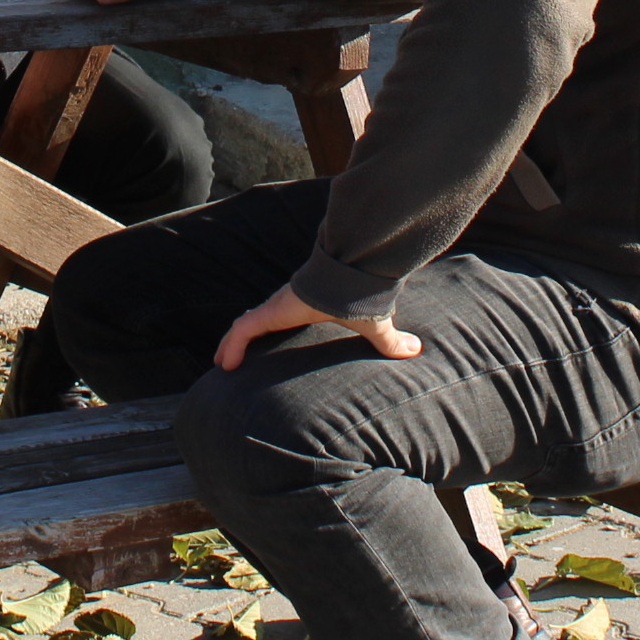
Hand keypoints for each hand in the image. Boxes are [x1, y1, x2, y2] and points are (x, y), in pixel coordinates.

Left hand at [213, 284, 422, 369]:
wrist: (354, 276)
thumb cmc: (362, 298)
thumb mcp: (375, 326)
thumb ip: (390, 340)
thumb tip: (417, 350)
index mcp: (306, 308)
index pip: (281, 319)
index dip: (268, 330)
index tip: (261, 348)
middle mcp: (287, 304)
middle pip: (257, 321)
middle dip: (243, 338)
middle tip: (232, 357)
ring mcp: (277, 306)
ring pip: (245, 326)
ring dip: (231, 344)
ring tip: (222, 363)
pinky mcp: (272, 311)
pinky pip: (243, 329)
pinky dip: (232, 345)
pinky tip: (225, 362)